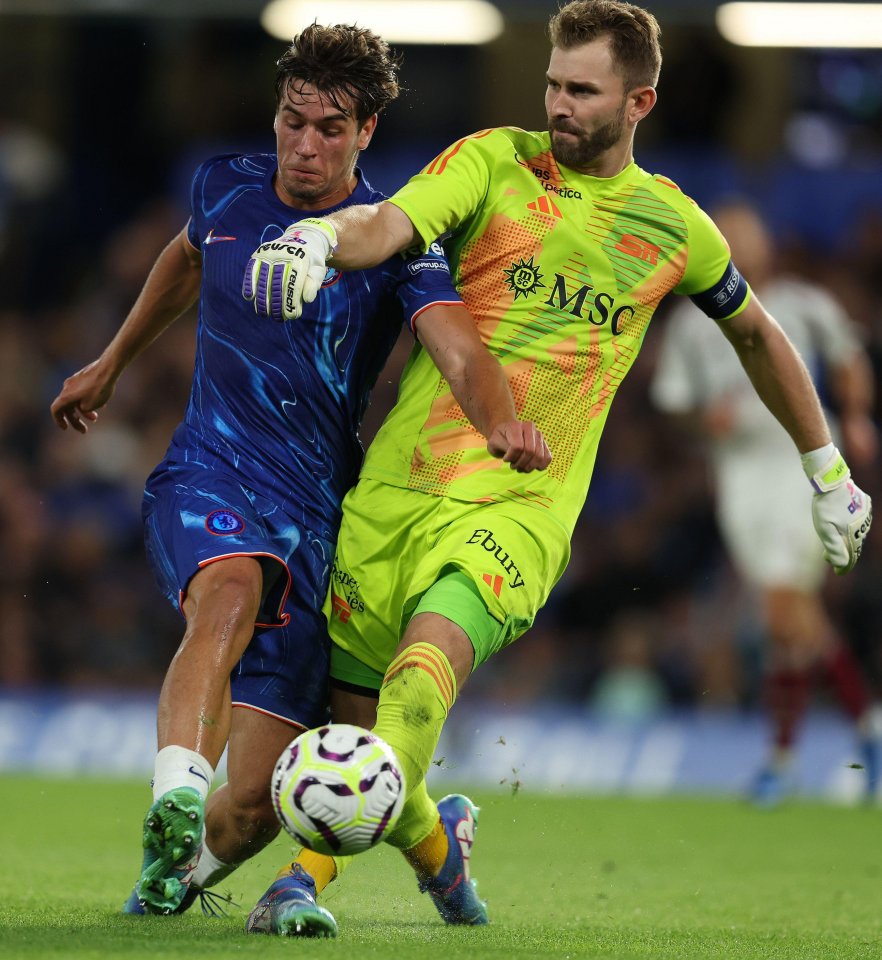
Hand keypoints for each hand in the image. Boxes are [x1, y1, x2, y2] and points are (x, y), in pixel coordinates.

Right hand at [50, 358, 114, 432]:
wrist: (108, 368)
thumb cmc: (99, 388)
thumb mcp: (90, 406)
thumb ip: (84, 410)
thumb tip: (84, 407)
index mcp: (66, 396)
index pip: (56, 410)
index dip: (58, 420)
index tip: (65, 428)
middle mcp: (67, 387)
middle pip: (67, 407)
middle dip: (75, 420)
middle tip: (84, 431)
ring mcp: (74, 381)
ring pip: (75, 399)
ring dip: (83, 410)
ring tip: (95, 418)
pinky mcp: (83, 376)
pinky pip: (82, 392)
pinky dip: (88, 400)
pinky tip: (101, 404)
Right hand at [242, 218, 335, 321]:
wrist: (304, 237)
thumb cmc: (312, 261)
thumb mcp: (318, 271)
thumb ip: (314, 284)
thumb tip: (307, 300)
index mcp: (301, 258)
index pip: (295, 284)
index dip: (292, 301)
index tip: (292, 316)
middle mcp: (284, 254)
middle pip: (278, 283)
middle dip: (277, 304)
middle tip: (277, 319)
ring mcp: (270, 252)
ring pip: (264, 278)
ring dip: (262, 298)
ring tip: (263, 313)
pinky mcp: (260, 252)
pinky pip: (253, 268)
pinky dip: (250, 282)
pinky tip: (249, 297)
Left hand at [486, 420, 551, 472]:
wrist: (506, 433)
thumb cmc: (499, 439)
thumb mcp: (494, 442)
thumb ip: (503, 446)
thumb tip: (515, 453)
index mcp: (516, 426)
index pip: (517, 447)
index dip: (511, 457)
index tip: (505, 459)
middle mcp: (530, 428)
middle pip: (530, 452)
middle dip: (520, 464)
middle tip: (513, 466)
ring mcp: (539, 435)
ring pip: (539, 456)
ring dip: (529, 467)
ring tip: (520, 467)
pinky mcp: (544, 444)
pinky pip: (548, 458)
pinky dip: (540, 466)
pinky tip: (530, 466)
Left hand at [805, 447, 872, 573]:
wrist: (832, 482)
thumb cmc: (826, 507)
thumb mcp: (825, 530)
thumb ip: (834, 547)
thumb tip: (840, 564)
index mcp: (855, 534)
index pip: (852, 555)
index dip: (844, 565)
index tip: (838, 571)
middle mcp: (863, 526)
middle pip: (854, 544)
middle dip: (843, 552)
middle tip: (828, 557)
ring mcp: (864, 514)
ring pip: (855, 531)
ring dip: (845, 538)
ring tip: (832, 542)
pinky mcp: (863, 504)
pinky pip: (857, 520)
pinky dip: (848, 526)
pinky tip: (840, 525)